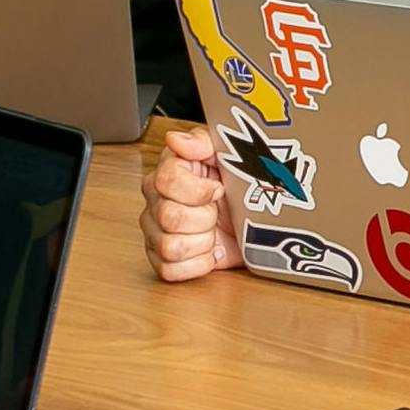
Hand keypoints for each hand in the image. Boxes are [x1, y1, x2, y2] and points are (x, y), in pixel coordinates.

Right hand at [141, 124, 240, 280]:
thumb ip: (201, 142)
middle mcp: (156, 203)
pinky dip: (198, 264)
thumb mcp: (228, 155)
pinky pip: (171, 270)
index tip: (218, 189)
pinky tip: (209, 250)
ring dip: (201, 243)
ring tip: (212, 232)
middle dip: (204, 218)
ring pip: (170, 246)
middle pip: (169, 216)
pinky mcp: (163, 261)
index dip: (198, 189)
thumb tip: (177, 140)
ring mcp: (156, 233)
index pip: (167, 180)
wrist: (253, 222)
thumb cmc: (238, 187)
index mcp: (167, 173)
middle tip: (216, 213)